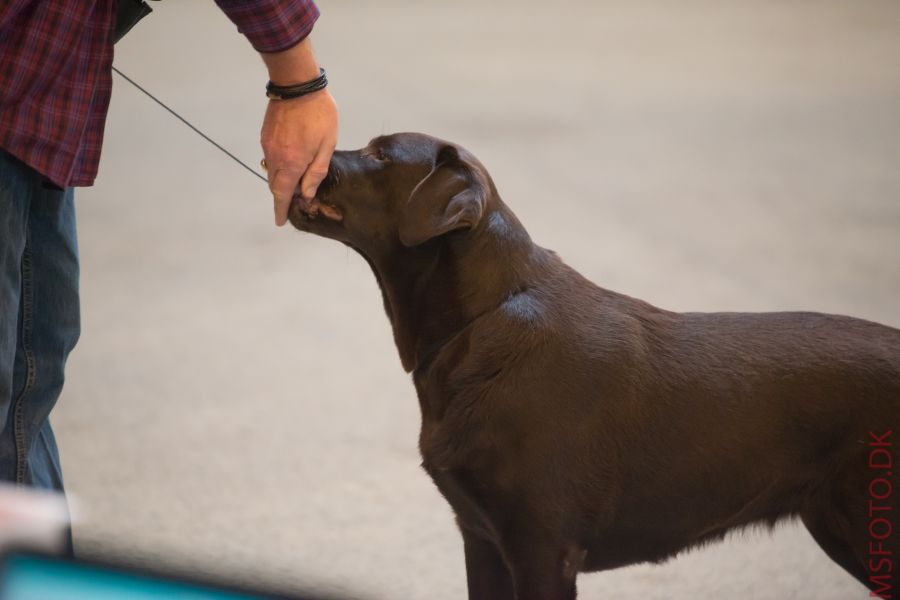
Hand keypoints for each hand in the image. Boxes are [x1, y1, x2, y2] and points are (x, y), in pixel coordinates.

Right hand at [260, 38, 337, 225]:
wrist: (297, 85)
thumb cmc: (319, 114)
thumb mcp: (326, 145)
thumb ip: (316, 172)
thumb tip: (307, 193)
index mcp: (292, 163)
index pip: (283, 194)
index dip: (281, 209)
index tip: (280, 221)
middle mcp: (275, 157)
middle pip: (275, 185)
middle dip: (282, 197)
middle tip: (291, 203)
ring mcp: (267, 145)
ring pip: (271, 171)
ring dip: (280, 180)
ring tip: (294, 183)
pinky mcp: (265, 134)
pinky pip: (270, 157)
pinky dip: (278, 165)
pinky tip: (290, 160)